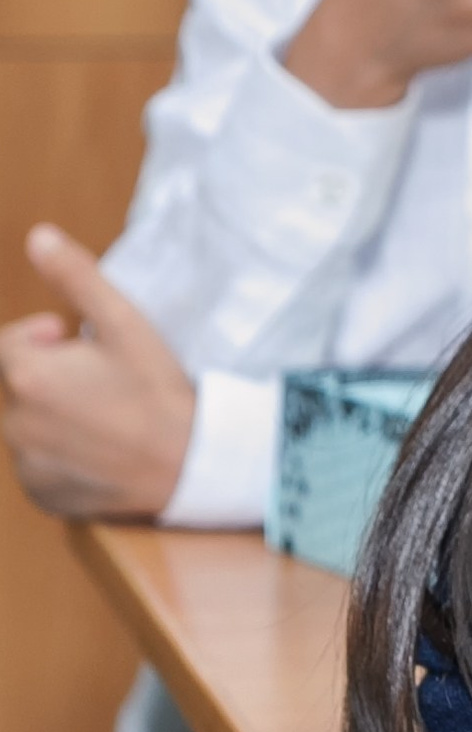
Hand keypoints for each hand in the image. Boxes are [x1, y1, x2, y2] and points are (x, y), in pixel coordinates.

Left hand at [0, 226, 195, 516]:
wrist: (194, 462)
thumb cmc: (160, 391)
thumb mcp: (125, 324)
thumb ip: (76, 277)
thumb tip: (37, 236)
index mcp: (26, 375)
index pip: (11, 345)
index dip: (46, 339)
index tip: (77, 339)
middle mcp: (14, 423)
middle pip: (20, 387)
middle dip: (51, 378)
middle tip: (106, 383)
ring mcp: (26, 465)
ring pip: (30, 427)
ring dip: (55, 417)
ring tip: (108, 419)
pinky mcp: (42, 496)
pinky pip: (39, 467)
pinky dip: (61, 457)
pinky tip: (102, 451)